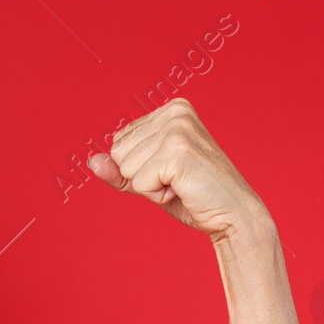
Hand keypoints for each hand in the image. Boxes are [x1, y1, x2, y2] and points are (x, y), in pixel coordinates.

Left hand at [86, 99, 270, 243]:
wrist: (232, 214)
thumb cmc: (192, 195)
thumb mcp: (148, 179)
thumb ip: (119, 170)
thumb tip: (91, 161)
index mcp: (171, 109)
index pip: (119, 141)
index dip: (138, 167)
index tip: (170, 171)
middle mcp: (175, 112)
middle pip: (119, 152)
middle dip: (141, 177)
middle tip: (176, 180)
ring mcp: (178, 129)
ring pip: (126, 168)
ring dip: (150, 186)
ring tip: (180, 184)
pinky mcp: (178, 152)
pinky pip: (139, 183)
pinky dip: (156, 195)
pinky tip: (182, 189)